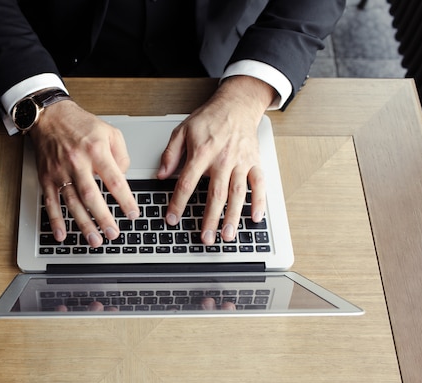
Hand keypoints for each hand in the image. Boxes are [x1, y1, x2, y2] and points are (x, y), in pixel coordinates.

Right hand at [30, 100, 139, 247]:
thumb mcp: (110, 132)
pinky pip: (50, 202)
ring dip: (83, 224)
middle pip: (92, 196)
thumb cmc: (80, 125)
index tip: (133, 214)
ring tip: (95, 240)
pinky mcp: (46, 177)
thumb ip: (122, 155)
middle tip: (113, 234)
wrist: (50, 117)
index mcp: (96, 150)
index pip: (114, 181)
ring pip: (72, 202)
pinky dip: (55, 220)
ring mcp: (60, 171)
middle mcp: (77, 162)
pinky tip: (62, 234)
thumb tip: (124, 178)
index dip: (125, 200)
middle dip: (103, 218)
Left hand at [157, 76, 275, 244]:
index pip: (187, 182)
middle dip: (210, 219)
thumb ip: (170, 154)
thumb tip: (161, 175)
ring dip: (233, 216)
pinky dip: (259, 202)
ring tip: (227, 235)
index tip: (172, 219)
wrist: (237, 104)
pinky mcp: (255, 162)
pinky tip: (255, 218)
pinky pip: (259, 184)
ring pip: (237, 194)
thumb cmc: (209, 118)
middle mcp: (223, 159)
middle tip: (206, 238)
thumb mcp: (182, 130)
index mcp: (202, 152)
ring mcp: (241, 162)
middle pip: (215, 194)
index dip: (178, 202)